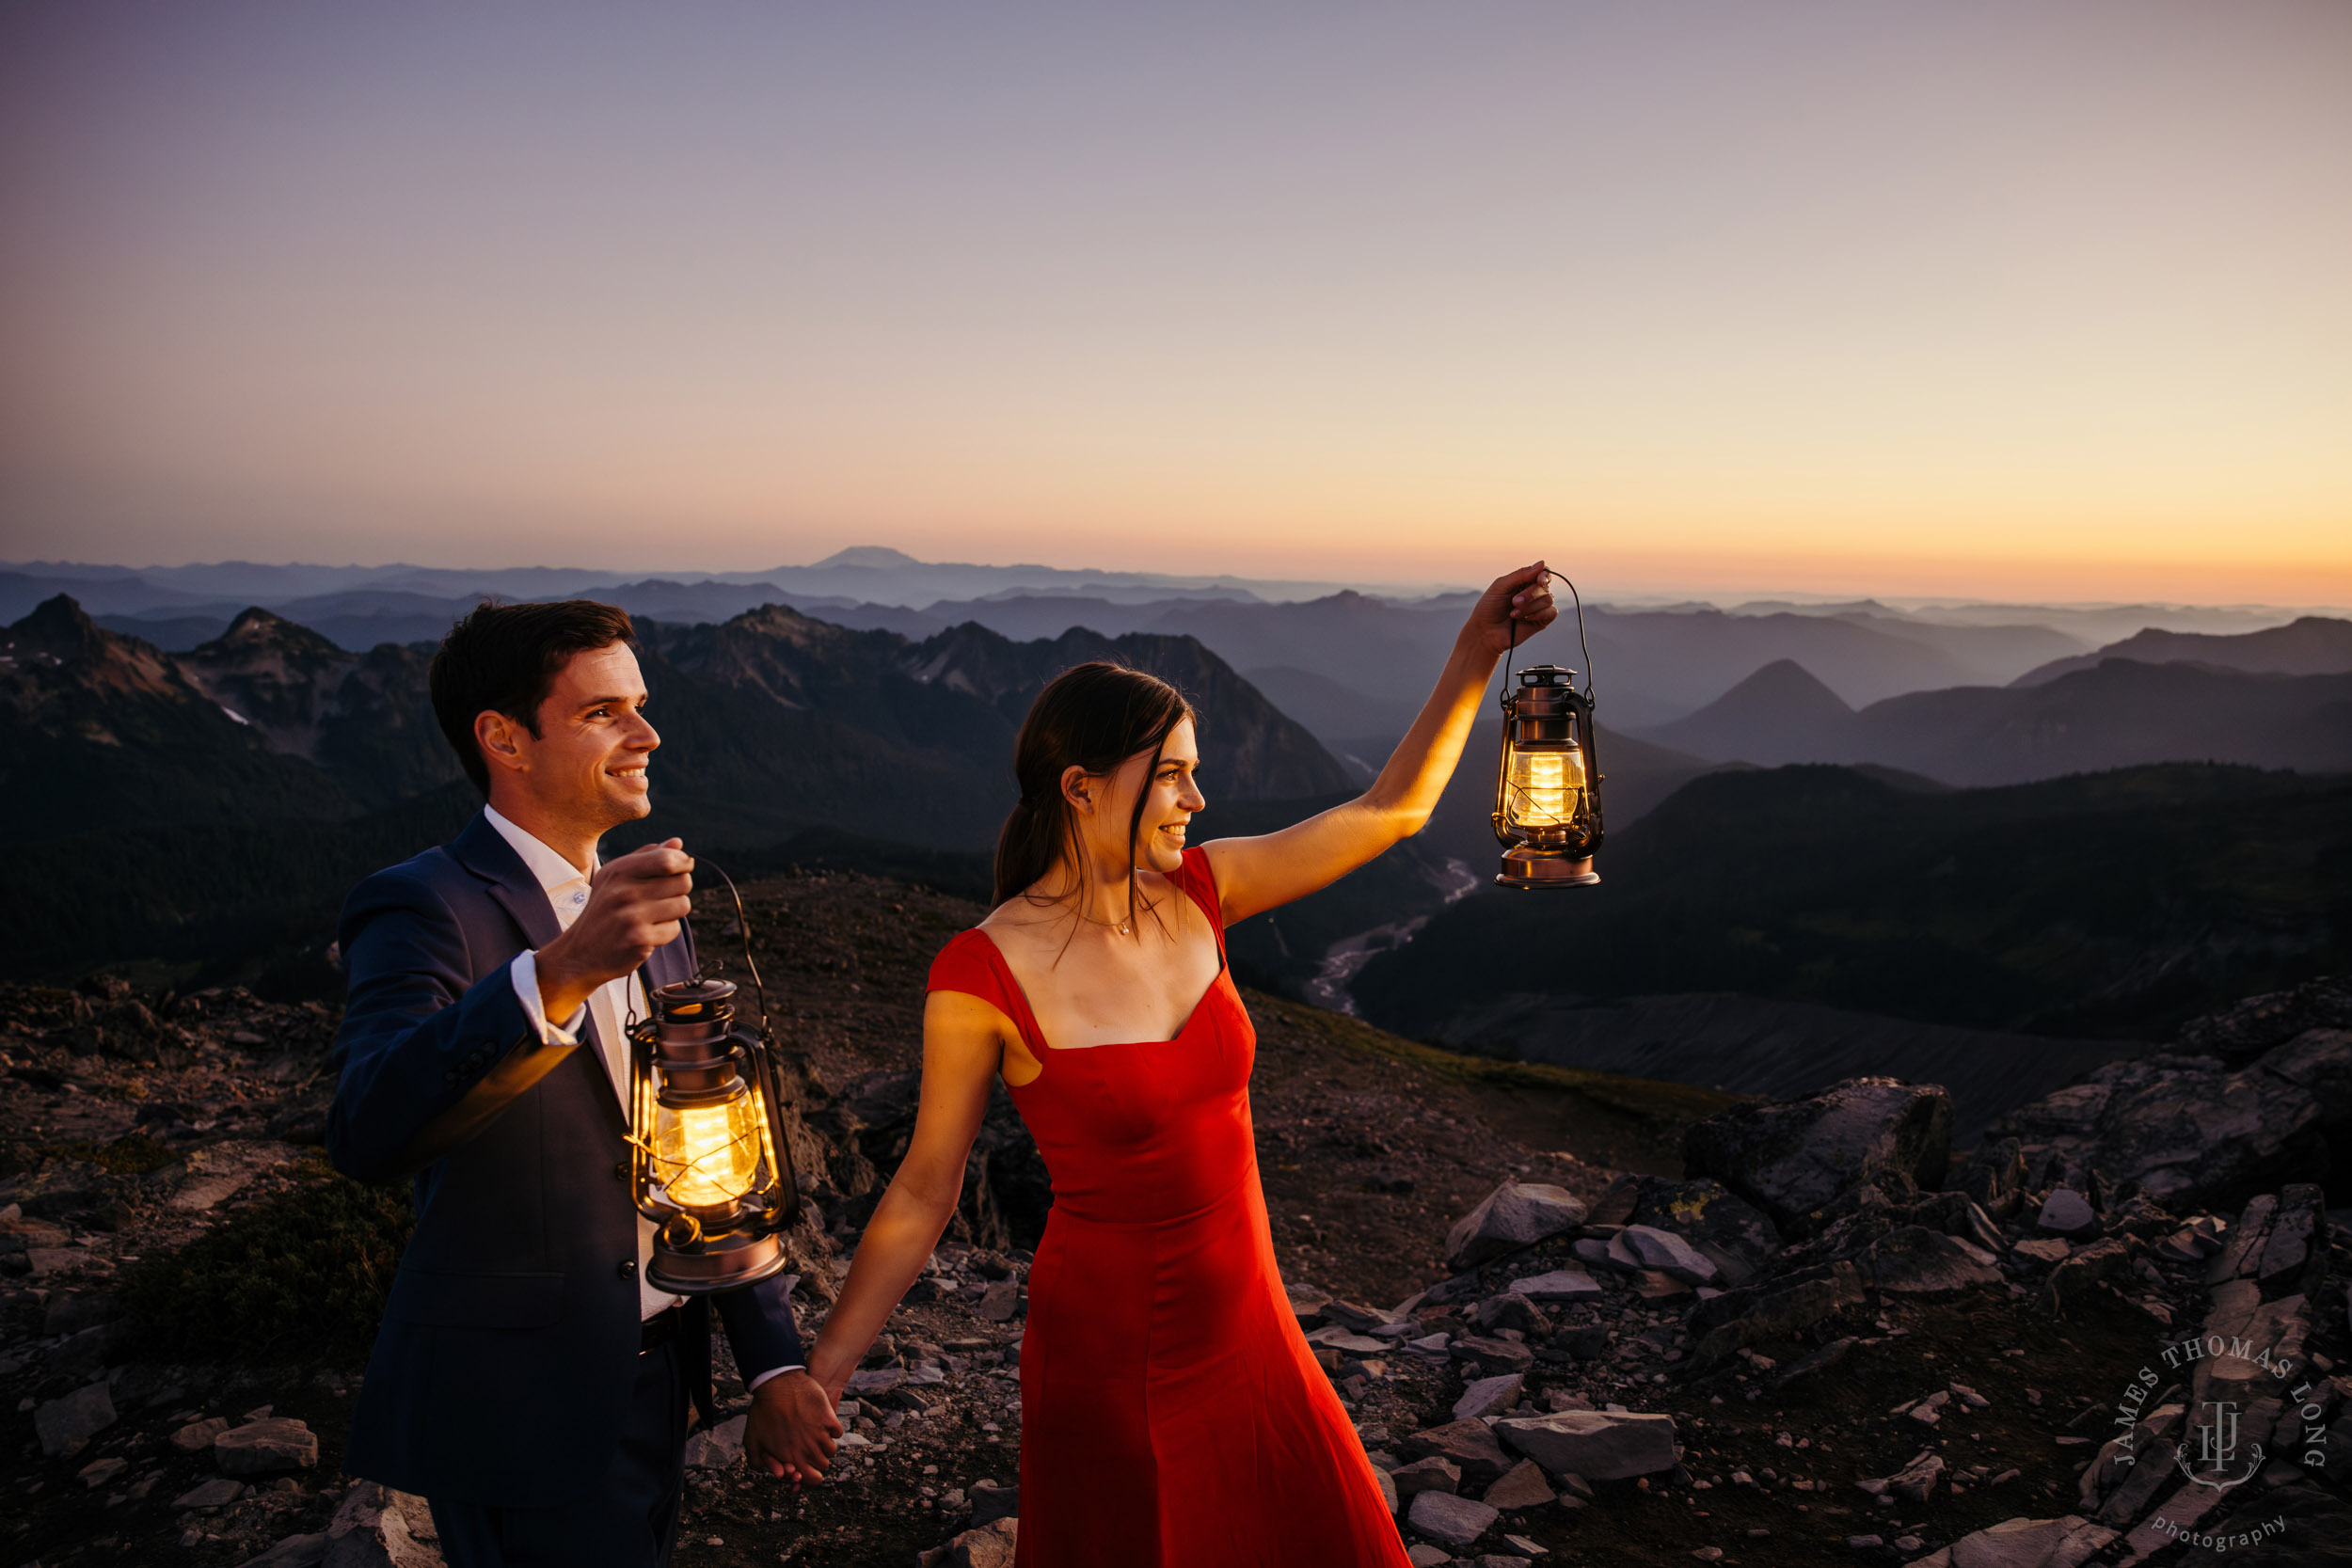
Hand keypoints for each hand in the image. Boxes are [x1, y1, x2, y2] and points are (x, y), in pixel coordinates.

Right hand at [534, 839, 692, 1020]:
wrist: (579, 953)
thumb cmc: (603, 910)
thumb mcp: (615, 877)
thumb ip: (647, 857)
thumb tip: (678, 843)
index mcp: (620, 870)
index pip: (668, 859)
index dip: (683, 863)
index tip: (680, 870)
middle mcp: (625, 891)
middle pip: (683, 882)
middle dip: (678, 890)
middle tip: (660, 899)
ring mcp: (631, 916)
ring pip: (683, 905)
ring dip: (673, 912)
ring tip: (652, 916)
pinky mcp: (639, 939)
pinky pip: (674, 929)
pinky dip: (665, 933)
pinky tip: (647, 933)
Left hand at [744, 1369, 841, 1486]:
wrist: (777, 1383)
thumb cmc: (763, 1410)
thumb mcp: (752, 1439)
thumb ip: (757, 1461)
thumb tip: (771, 1470)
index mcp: (792, 1458)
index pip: (812, 1479)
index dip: (809, 1476)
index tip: (804, 1464)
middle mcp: (808, 1449)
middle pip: (823, 1465)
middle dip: (816, 1460)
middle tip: (808, 1448)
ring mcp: (820, 1434)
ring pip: (831, 1450)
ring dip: (824, 1445)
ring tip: (814, 1434)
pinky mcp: (828, 1419)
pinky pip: (837, 1432)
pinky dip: (832, 1430)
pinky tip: (821, 1423)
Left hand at [1461, 561, 1559, 659]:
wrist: (1484, 632)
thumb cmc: (1489, 608)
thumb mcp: (1501, 586)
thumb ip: (1521, 574)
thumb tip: (1542, 563)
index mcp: (1524, 582)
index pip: (1542, 573)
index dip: (1544, 575)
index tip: (1539, 580)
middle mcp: (1533, 593)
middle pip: (1544, 586)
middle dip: (1530, 594)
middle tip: (1514, 602)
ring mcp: (1538, 607)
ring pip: (1548, 599)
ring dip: (1530, 606)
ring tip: (1513, 613)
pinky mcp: (1541, 621)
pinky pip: (1551, 612)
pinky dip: (1539, 614)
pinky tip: (1525, 618)